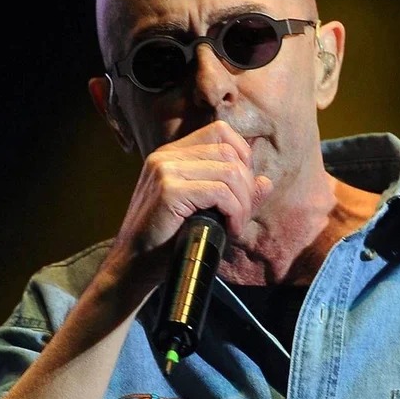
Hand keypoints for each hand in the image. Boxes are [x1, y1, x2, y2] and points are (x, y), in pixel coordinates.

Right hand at [102, 120, 272, 289]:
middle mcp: (166, 156)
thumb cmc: (167, 241)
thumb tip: (266, 182)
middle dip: (246, 186)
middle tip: (239, 216)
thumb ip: (234, 195)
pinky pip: (220, 192)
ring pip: (229, 171)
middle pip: (229, 152)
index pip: (220, 132)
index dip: (242, 157)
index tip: (241, 191)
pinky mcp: (168, 191)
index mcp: (171, 154)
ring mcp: (165, 170)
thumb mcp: (204, 212)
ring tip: (234, 226)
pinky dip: (234, 212)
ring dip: (242, 203)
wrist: (133, 266)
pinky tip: (229, 230)